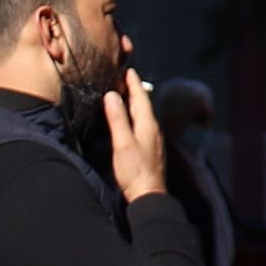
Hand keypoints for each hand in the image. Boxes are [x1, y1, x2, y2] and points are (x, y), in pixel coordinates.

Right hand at [101, 68, 171, 204]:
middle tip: (123, 78)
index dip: (133, 83)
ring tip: (124, 95)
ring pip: (144, 114)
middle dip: (134, 90)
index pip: (141, 97)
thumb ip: (118, 119)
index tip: (127, 69)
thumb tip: (112, 95)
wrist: (149, 196)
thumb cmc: (135, 171)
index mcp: (148, 125)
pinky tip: (129, 120)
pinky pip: (142, 125)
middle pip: (143, 104)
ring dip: (134, 103)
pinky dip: (135, 116)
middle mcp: (153, 129)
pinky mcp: (150, 149)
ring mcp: (153, 139)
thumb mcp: (123, 143)